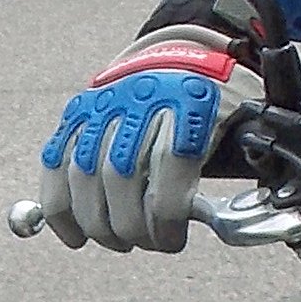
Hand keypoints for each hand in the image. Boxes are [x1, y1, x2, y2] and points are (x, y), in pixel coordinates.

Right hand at [36, 30, 256, 251]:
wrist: (181, 58)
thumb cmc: (213, 103)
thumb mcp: (242, 122)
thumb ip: (244, 161)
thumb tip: (237, 219)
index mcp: (188, 99)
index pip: (168, 163)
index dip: (166, 215)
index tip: (172, 241)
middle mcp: (140, 97)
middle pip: (121, 172)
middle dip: (130, 225)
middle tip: (145, 243)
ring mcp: (102, 105)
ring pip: (84, 172)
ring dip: (97, 222)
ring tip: (118, 242)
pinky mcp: (77, 114)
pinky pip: (56, 164)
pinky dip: (59, 206)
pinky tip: (75, 235)